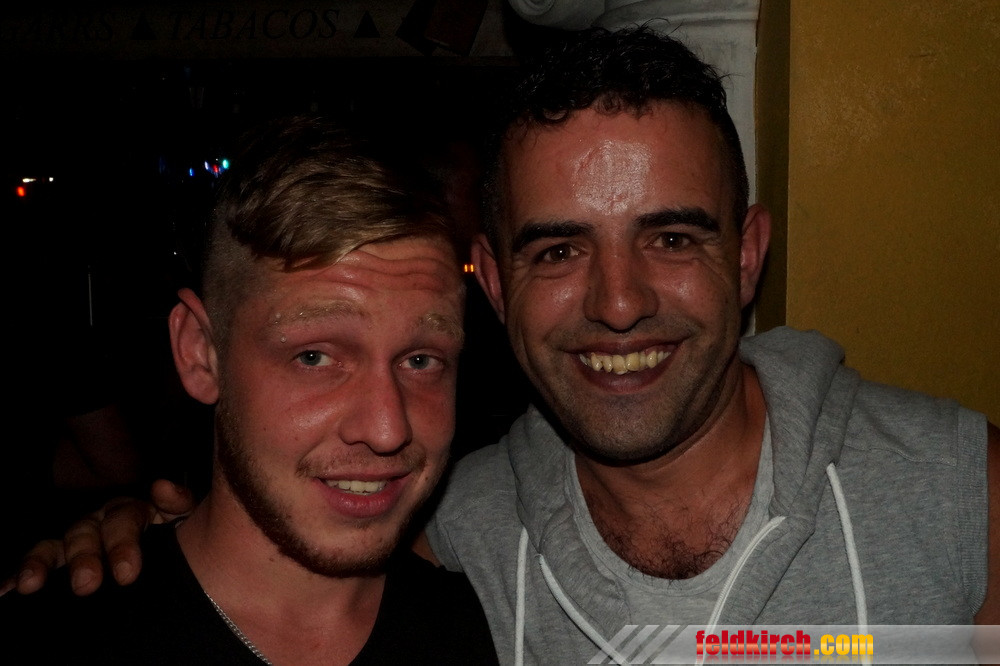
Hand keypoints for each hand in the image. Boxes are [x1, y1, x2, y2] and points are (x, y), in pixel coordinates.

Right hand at [3, 479, 195, 596]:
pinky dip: (22, 573)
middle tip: (86, 584)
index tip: (127, 574)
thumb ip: (177, 502)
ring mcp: (77, 543)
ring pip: (56, 547)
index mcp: (131, 512)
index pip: (123, 519)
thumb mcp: (181, 519)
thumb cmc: (178, 540)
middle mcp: (99, 524)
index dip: (123, 544)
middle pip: (86, 534)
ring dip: (42, 563)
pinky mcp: (59, 564)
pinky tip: (8, 589)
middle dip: (84, 558)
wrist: (172, 563)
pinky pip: (38, 564)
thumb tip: (161, 486)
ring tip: (31, 584)